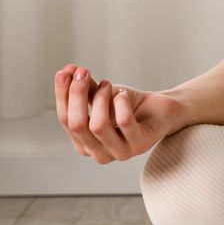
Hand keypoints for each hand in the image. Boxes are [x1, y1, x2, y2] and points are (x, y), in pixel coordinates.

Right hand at [54, 64, 186, 163]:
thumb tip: (66, 70)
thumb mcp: (101, 95)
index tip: (65, 72)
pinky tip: (124, 95)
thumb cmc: (128, 106)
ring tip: (109, 85)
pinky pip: (124, 122)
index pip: (65, 120)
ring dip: (101, 98)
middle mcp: (99, 154)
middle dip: (77, 94)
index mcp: (84, 144)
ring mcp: (120, 153)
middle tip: (83, 72)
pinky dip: (121, 102)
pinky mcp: (140, 145)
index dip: (63, 95)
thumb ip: (83, 87)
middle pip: (77, 125)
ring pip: (98, 125)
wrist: (161, 110)